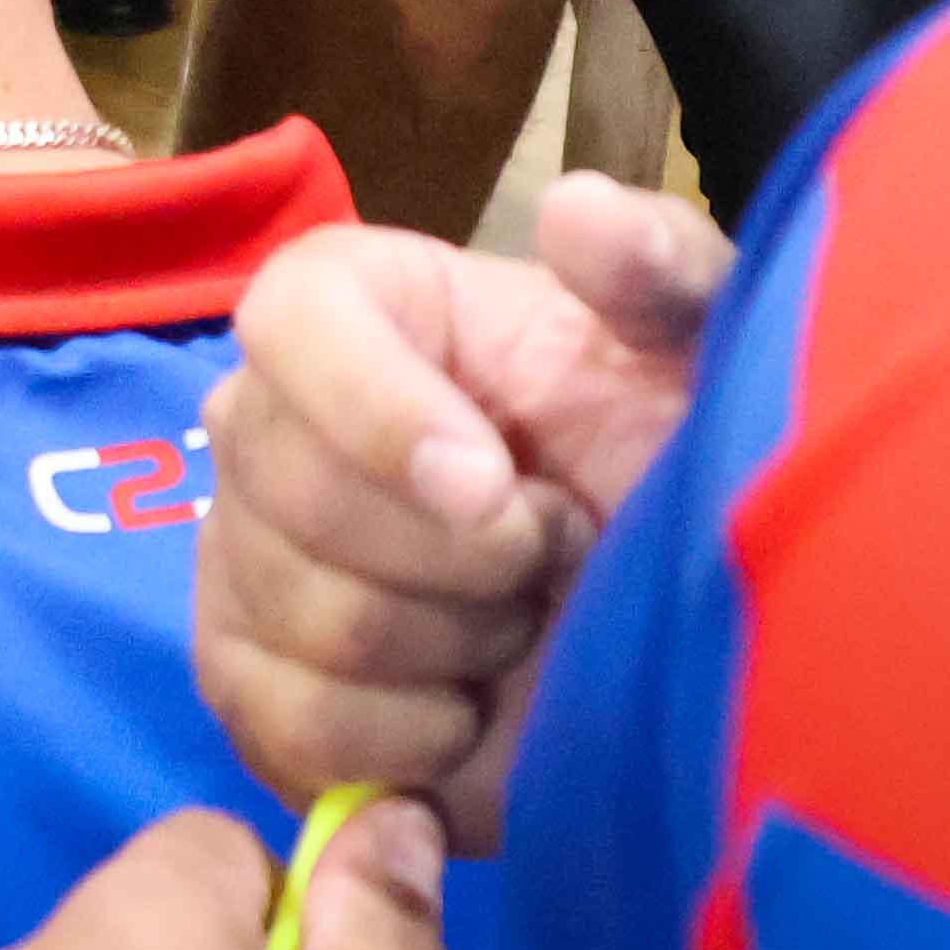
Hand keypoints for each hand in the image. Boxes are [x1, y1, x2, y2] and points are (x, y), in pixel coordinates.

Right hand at [194, 181, 729, 848]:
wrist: (665, 639)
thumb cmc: (669, 467)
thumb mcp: (705, 355)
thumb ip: (665, 269)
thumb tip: (577, 208)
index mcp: (362, 310)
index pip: (292, 321)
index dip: (375, 408)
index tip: (491, 482)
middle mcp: (269, 420)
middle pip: (288, 487)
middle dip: (458, 558)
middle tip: (554, 560)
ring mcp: (243, 557)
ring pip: (300, 616)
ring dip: (450, 649)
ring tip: (521, 630)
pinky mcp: (248, 686)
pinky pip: (282, 722)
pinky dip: (401, 741)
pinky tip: (468, 716)